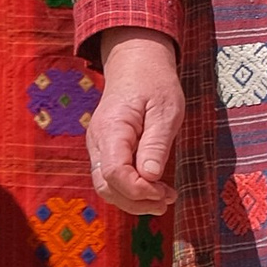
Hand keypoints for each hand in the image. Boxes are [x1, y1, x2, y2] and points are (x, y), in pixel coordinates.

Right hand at [90, 31, 184, 215]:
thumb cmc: (154, 84)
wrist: (135, 65)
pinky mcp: (106, 151)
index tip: (164, 192)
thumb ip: (156, 143)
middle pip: (106, 187)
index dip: (138, 190)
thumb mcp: (166, 109)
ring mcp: (98, 147)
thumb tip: (151, 177)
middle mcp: (98, 142)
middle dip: (136, 202)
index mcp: (111, 129)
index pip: (114, 173)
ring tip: (164, 199)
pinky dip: (130, 190)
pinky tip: (154, 189)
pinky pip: (111, 178)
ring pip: (106, 187)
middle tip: (167, 200)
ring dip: (133, 200)